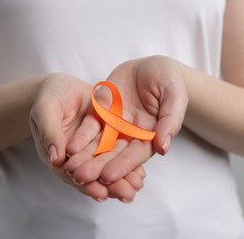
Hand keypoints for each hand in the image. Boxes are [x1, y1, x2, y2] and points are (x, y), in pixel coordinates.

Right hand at [29, 73, 144, 201]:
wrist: (61, 85)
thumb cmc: (48, 96)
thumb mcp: (45, 110)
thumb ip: (49, 132)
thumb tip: (55, 158)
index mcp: (58, 154)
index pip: (71, 175)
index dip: (86, 184)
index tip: (101, 193)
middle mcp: (76, 156)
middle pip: (93, 174)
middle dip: (111, 186)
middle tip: (127, 195)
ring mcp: (91, 147)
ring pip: (107, 165)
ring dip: (122, 177)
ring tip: (138, 185)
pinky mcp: (104, 137)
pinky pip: (116, 151)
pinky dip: (127, 160)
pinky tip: (141, 169)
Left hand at [65, 55, 187, 194]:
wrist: (150, 65)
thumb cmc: (168, 80)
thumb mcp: (174, 95)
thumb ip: (170, 120)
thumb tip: (163, 147)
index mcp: (149, 136)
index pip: (135, 155)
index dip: (122, 166)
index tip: (108, 176)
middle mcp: (129, 135)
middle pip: (112, 154)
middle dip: (97, 166)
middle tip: (81, 177)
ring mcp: (113, 125)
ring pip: (98, 145)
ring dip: (84, 157)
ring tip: (70, 168)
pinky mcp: (100, 113)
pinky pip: (89, 128)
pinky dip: (80, 138)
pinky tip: (69, 147)